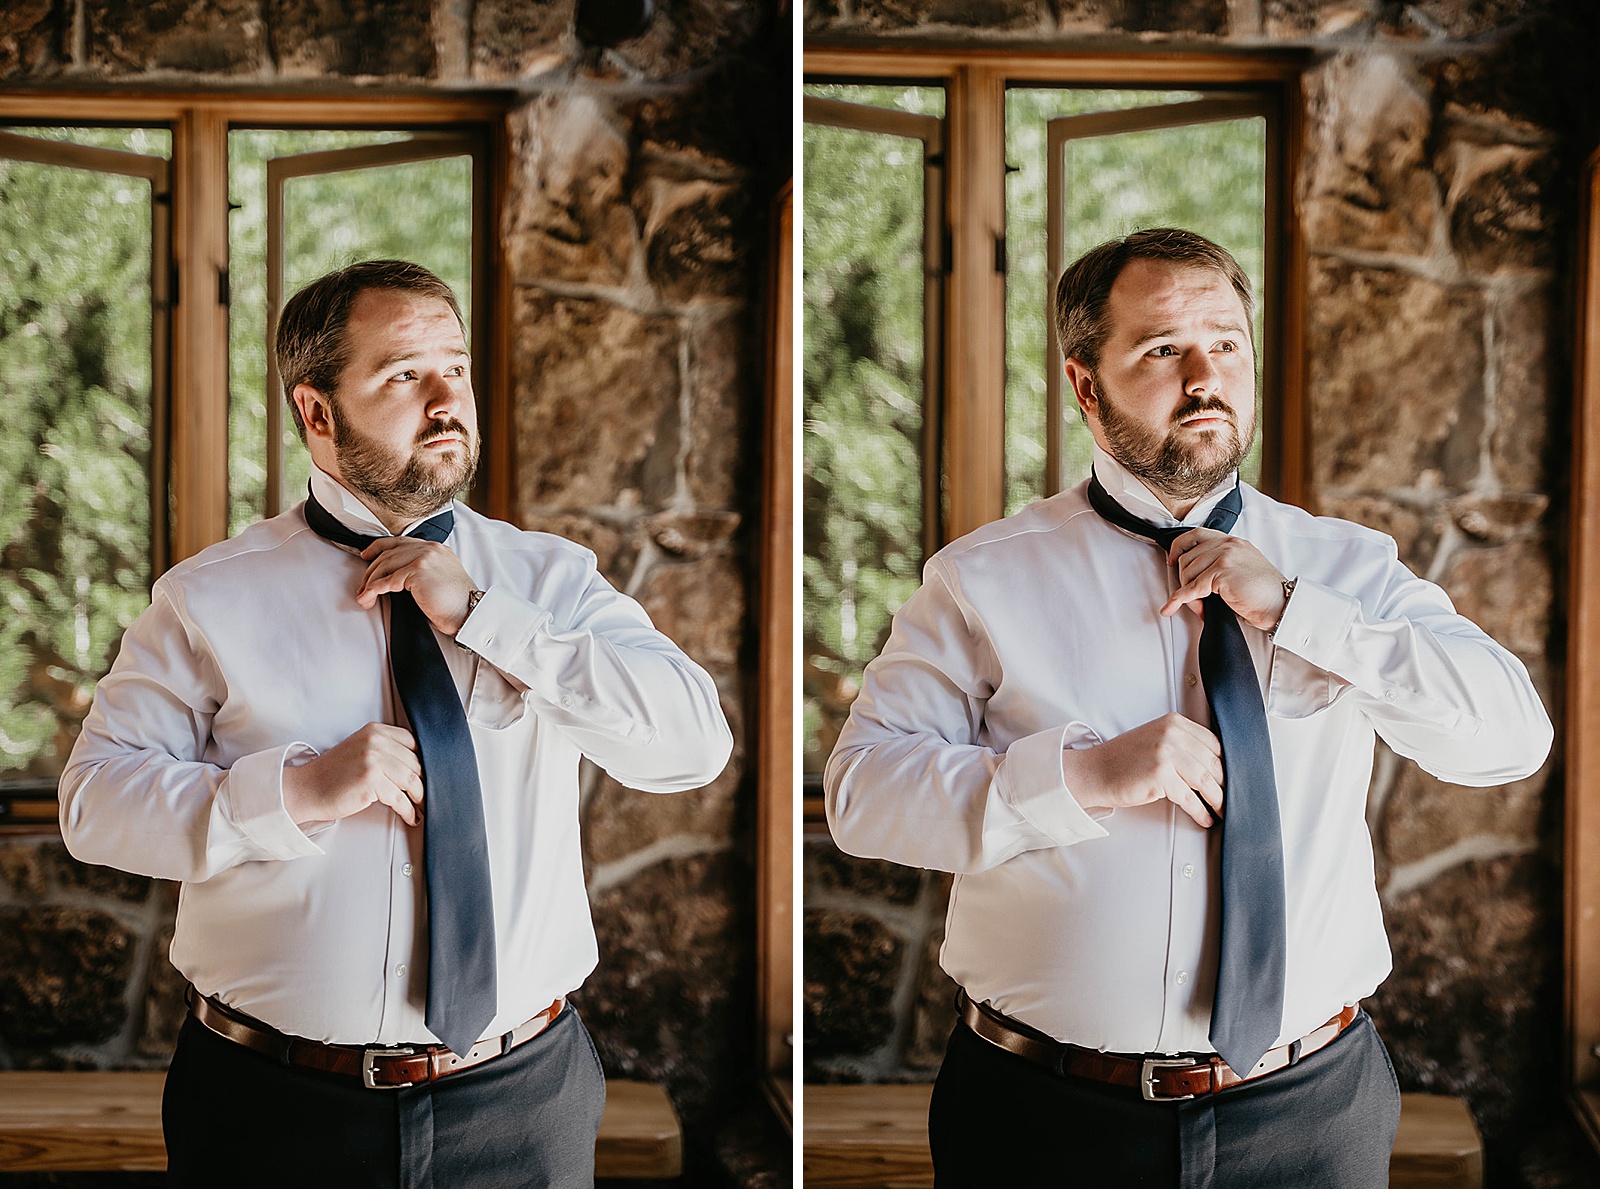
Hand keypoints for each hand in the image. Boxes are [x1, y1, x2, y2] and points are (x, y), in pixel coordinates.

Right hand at [282, 722, 423, 826]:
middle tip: (428, 795)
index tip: (428, 775)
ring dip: (420, 798)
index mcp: (375, 731)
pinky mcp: (371, 781)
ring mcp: (373, 760)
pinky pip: (400, 798)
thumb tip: (416, 764)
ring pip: (411, 780)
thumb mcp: (360, 749)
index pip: (413, 742)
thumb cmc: (333, 774)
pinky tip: (411, 816)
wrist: (306, 788)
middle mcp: (375, 741)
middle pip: (415, 762)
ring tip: (421, 807)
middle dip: (424, 782)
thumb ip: (384, 749)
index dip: (424, 760)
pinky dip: (408, 810)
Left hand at [357, 536, 476, 634]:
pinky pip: (388, 579)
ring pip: (386, 565)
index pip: (400, 542)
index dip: (378, 547)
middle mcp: (430, 549)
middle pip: (389, 553)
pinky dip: (375, 589)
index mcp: (436, 549)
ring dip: (370, 582)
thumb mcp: (440, 578)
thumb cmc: (457, 603)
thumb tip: (396, 577)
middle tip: (363, 586)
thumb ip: (423, 570)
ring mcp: (425, 558)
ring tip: (365, 596)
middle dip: (370, 571)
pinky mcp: (419, 571)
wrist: (470, 612)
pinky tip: (371, 596)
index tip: (367, 555)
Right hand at [1061, 713, 1223, 828]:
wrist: (1095, 771)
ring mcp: (1166, 753)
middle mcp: (1172, 734)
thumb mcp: (1155, 739)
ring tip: (1222, 812)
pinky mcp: (1160, 775)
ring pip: (1205, 781)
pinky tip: (1205, 818)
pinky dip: (1201, 811)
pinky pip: (1190, 798)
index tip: (1232, 779)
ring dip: (1218, 801)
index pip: (1214, 743)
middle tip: (1232, 800)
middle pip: (1212, 763)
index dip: (1226, 764)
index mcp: (1174, 722)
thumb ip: (1182, 744)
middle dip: (1226, 785)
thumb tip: (1215, 766)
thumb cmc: (1124, 760)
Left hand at [1160, 528, 1287, 631]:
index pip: (1197, 534)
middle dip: (1184, 583)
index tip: (1172, 560)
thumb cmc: (1265, 592)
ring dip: (1188, 596)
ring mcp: (1225, 557)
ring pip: (1187, 574)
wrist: (1282, 604)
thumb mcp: (1243, 567)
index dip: (1179, 547)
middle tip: (1194, 601)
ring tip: (1201, 608)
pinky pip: (1192, 588)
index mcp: (1233, 541)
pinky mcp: (1222, 573)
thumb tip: (1195, 576)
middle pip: (1187, 559)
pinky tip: (1171, 608)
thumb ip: (1223, 562)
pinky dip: (1180, 600)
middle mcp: (1228, 545)